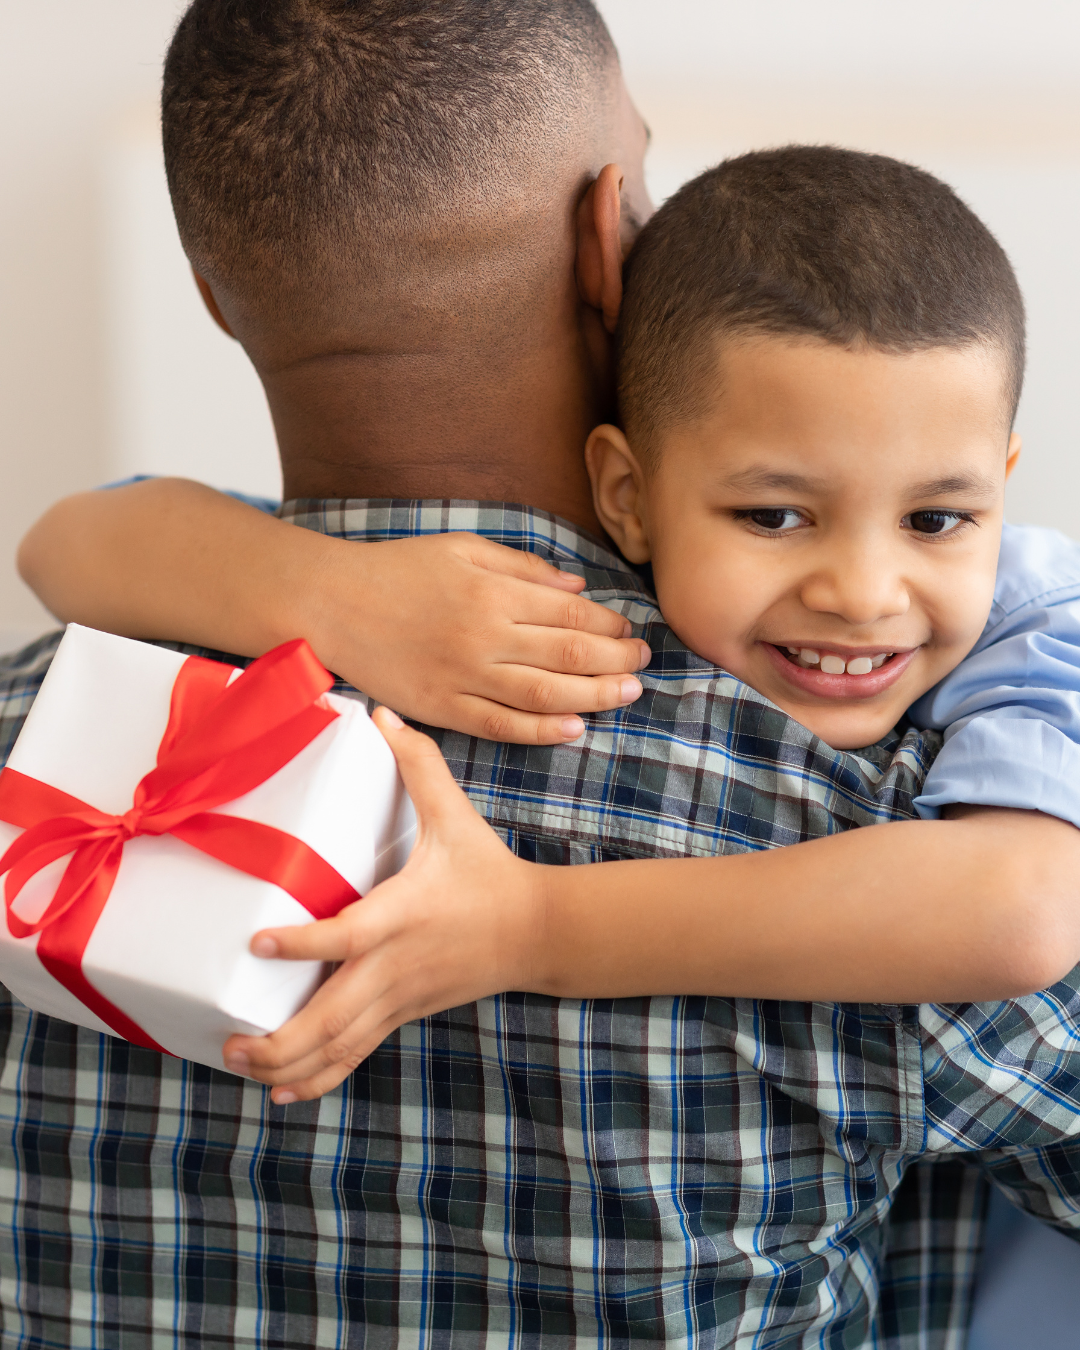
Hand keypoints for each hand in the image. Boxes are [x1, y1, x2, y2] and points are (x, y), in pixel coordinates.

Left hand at [222, 706, 547, 1102]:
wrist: (537, 931)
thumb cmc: (489, 872)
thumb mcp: (456, 815)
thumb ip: (419, 764)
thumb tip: (382, 713)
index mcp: (401, 916)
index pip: (346, 937)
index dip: (303, 945)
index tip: (258, 945)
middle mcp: (394, 966)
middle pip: (332, 1016)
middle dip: (279, 1038)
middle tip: (229, 1040)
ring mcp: (398, 998)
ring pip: (339, 1044)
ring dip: (289, 1063)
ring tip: (240, 1063)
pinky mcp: (403, 1014)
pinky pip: (357, 1053)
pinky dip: (320, 1077)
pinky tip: (284, 1091)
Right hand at [305, 532, 649, 742]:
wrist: (329, 604)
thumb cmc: (396, 570)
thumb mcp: (462, 550)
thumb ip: (523, 567)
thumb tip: (576, 584)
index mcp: (491, 592)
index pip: (568, 612)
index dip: (607, 624)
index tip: (628, 631)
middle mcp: (483, 635)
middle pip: (566, 655)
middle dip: (614, 661)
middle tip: (642, 665)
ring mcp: (462, 676)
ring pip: (543, 694)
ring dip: (593, 697)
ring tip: (626, 694)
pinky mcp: (440, 708)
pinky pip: (500, 726)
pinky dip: (540, 731)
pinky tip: (573, 729)